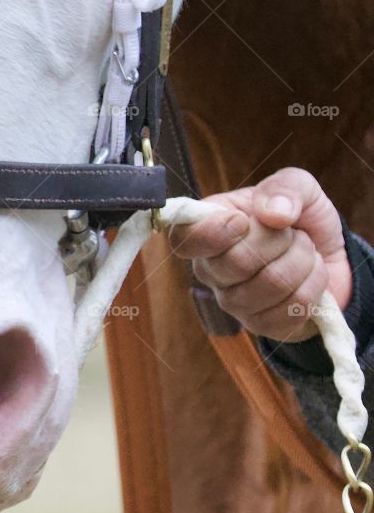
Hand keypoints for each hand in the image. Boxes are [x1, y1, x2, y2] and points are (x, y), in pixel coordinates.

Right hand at [168, 167, 352, 341]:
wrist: (328, 254)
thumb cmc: (300, 217)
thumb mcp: (298, 187)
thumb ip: (285, 187)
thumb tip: (273, 214)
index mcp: (207, 228)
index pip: (184, 240)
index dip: (212, 233)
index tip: (242, 220)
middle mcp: (211, 269)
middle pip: (237, 262)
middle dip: (280, 240)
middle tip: (291, 232)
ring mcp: (234, 302)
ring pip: (272, 283)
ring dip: (303, 261)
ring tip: (305, 252)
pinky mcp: (262, 326)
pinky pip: (293, 308)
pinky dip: (314, 285)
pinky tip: (309, 277)